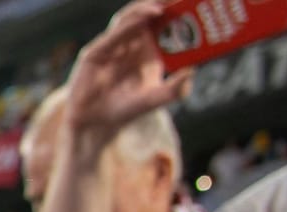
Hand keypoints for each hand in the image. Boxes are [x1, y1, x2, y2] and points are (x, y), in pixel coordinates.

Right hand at [64, 1, 193, 150]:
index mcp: (145, 50)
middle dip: (161, 3)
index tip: (191, 2)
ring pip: (129, 18)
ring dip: (145, 8)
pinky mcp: (94, 53)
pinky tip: (144, 18)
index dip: (174, 11)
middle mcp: (128, 44)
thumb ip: (174, 90)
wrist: (96, 125)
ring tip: (163, 5)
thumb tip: (191, 72)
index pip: (160, 22)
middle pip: (145, 15)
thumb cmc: (124, 110)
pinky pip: (113, 34)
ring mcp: (110, 46)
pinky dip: (130, 24)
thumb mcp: (155, 99)